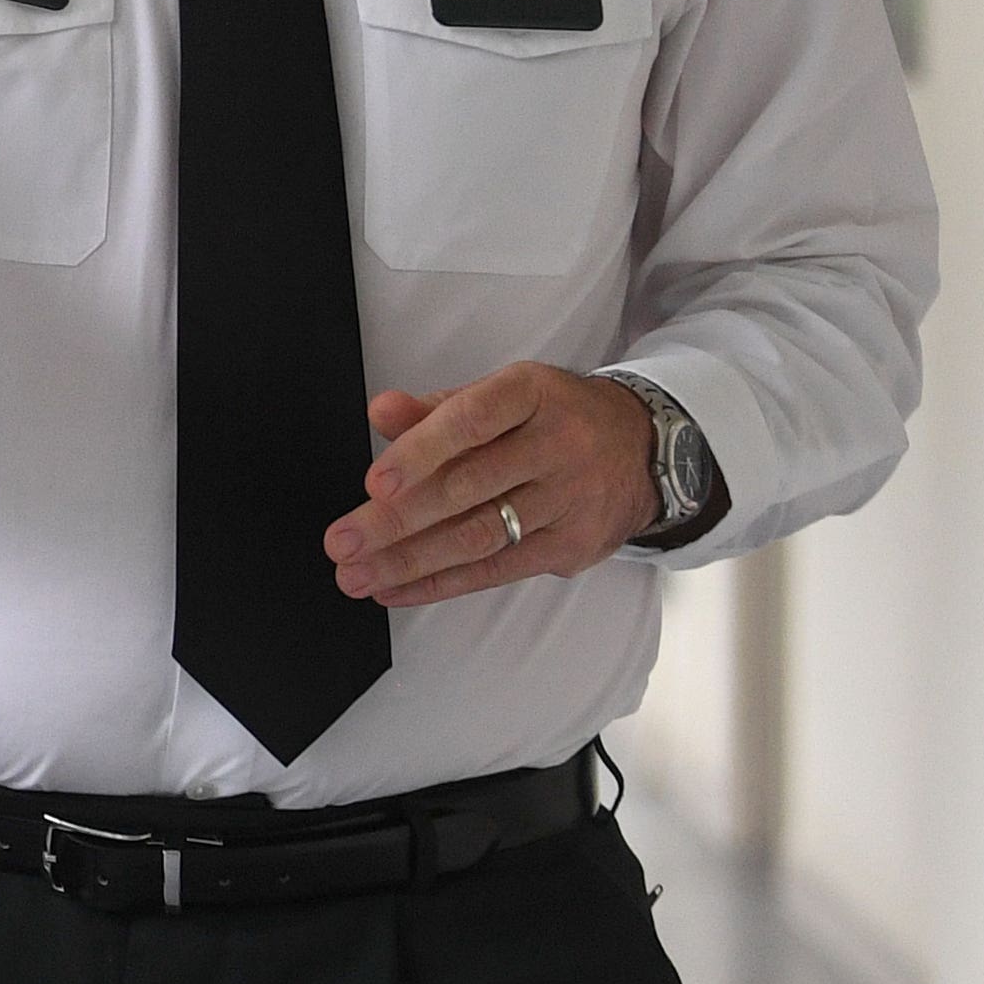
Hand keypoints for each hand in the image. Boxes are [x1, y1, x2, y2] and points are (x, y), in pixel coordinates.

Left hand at [323, 364, 659, 607]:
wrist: (641, 449)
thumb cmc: (551, 418)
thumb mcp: (501, 396)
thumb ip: (436, 409)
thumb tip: (380, 411)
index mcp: (531, 394)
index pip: (471, 421)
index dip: (421, 452)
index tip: (375, 483)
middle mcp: (556, 444)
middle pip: (468, 488)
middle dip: (397, 521)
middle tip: (343, 543)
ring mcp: (568, 499)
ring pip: (480, 536)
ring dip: (410, 561)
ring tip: (357, 576)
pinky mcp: (571, 546)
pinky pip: (498, 569)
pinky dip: (441, 583)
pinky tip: (397, 589)